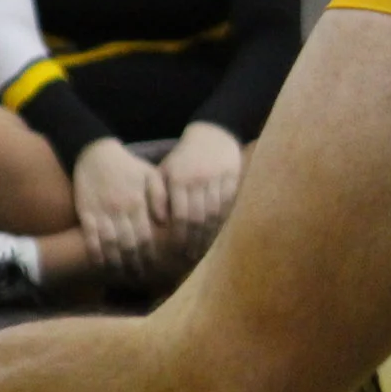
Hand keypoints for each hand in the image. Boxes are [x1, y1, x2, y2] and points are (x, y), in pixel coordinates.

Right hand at [73, 138, 168, 284]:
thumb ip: (160, 196)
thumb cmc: (128, 166)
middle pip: (128, 244)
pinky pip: (90, 237)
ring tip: (123, 275)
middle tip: (142, 277)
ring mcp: (100, 212)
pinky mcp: (85, 212)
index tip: (157, 266)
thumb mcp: (150, 175)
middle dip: (135, 263)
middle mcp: (119, 209)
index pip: (146, 235)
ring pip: (109, 244)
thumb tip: (165, 219)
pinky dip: (95, 252)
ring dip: (116, 262)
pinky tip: (101, 263)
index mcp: (138, 201)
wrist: (95, 153)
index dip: (151, 253)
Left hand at [158, 122, 243, 264]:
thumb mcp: (165, 172)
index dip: (178, 236)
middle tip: (190, 256)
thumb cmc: (183, 158)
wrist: (212, 134)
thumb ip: (158, 195)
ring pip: (214, 213)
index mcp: (178, 179)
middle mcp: (197, 180)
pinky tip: (218, 231)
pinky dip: (223, 219)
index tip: (176, 251)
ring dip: (209, 233)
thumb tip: (159, 222)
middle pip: (197, 217)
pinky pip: (228, 204)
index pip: (179, 214)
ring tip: (203, 249)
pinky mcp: (232, 177)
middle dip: (193, 239)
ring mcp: (217, 178)